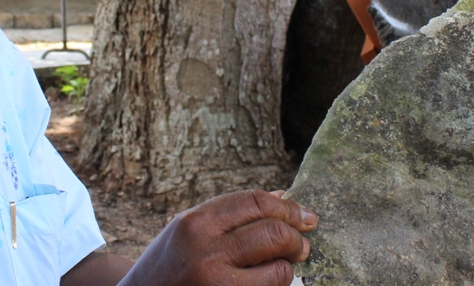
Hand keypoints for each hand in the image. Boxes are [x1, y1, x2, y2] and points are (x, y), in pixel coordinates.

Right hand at [117, 190, 316, 285]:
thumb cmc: (169, 263)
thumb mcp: (189, 229)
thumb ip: (232, 214)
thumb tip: (282, 197)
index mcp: (196, 222)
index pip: (255, 202)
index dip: (287, 208)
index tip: (305, 216)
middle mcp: (206, 250)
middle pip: (273, 233)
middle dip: (296, 238)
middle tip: (302, 245)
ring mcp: (216, 283)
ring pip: (277, 269)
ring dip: (287, 268)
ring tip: (282, 266)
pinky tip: (267, 283)